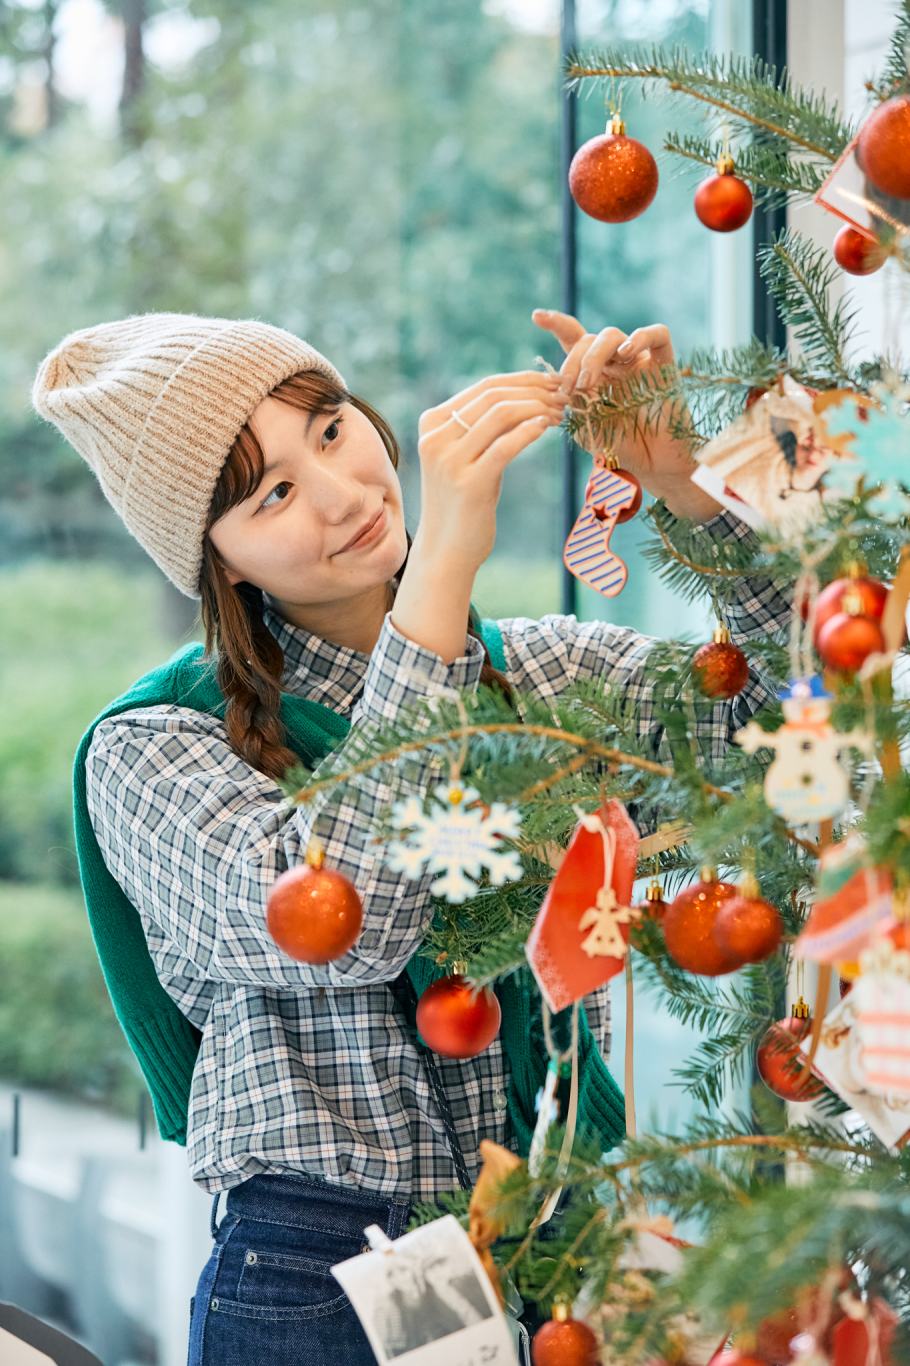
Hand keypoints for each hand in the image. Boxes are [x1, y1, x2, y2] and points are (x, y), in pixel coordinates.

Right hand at [413, 368, 565, 570]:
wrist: (446, 551)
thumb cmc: (462, 503)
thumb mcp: (464, 457)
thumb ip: (479, 428)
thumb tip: (523, 396)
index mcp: (431, 424)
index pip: (483, 387)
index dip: (522, 380)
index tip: (552, 383)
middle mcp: (436, 438)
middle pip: (493, 396)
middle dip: (535, 390)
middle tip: (563, 396)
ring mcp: (450, 461)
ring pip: (501, 414)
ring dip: (537, 407)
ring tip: (559, 413)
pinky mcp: (469, 483)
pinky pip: (506, 446)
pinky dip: (530, 431)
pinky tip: (546, 428)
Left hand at [531, 309, 717, 518]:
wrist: (653, 465)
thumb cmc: (619, 449)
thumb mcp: (586, 427)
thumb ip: (575, 403)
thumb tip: (567, 383)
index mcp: (592, 374)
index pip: (573, 340)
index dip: (556, 324)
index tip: (536, 317)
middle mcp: (613, 364)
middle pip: (586, 340)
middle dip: (573, 361)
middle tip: (571, 387)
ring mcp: (638, 363)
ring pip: (612, 335)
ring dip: (595, 354)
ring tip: (589, 381)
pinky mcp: (664, 366)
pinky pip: (658, 334)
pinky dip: (641, 337)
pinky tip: (627, 353)